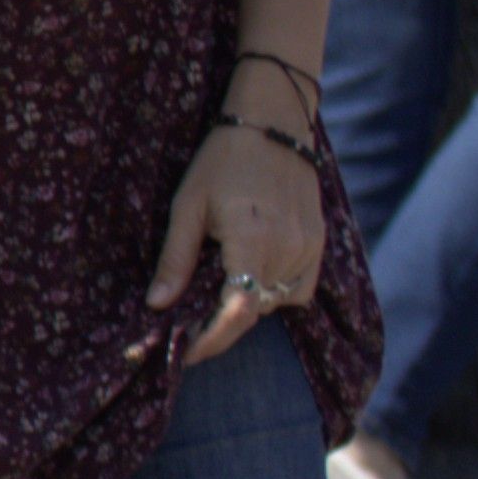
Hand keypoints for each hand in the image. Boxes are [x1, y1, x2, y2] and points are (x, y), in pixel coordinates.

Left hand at [150, 115, 326, 368]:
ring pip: (276, 302)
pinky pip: (299, 289)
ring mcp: (309, 249)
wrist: (273, 125)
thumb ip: (175, 259)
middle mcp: (288, 250)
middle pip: (255, 311)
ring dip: (246, 306)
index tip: (185, 353)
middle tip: (188, 331)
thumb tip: (157, 305)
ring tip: (214, 296)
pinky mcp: (320, 244)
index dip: (212, 339)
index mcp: (252, 241)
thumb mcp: (187, 206)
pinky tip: (250, 275)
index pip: (237, 311)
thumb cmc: (221, 161)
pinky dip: (274, 291)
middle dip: (222, 327)